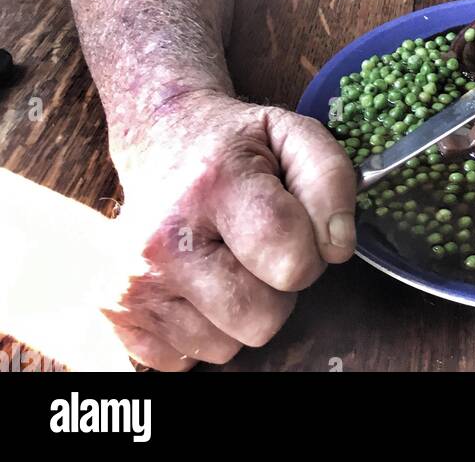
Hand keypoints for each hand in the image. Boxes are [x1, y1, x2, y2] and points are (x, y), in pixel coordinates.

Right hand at [102, 90, 355, 370]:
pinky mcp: (115, 310)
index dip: (311, 251)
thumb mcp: (292, 135)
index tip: (298, 227)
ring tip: (223, 258)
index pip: (290, 258)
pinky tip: (195, 280)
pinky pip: (184, 361)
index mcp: (214, 184)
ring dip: (237, 310)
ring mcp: (133, 280)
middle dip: (275, 288)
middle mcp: (164, 238)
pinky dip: (199, 328)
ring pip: (225, 347)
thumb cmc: (233, 144)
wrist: (158, 136)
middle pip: (262, 318)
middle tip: (257, 246)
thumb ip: (330, 179)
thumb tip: (337, 246)